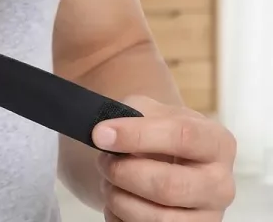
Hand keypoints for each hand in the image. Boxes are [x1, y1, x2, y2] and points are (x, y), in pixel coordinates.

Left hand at [93, 96, 236, 220]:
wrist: (163, 158)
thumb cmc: (157, 132)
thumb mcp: (150, 110)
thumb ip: (131, 115)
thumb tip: (105, 134)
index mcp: (217, 142)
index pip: (182, 136)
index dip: (137, 135)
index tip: (100, 134)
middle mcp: (220, 184)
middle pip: (169, 186)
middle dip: (123, 172)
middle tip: (103, 160)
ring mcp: (208, 218)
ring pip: (158, 219)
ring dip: (119, 198)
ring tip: (108, 180)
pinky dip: (120, 217)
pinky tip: (118, 200)